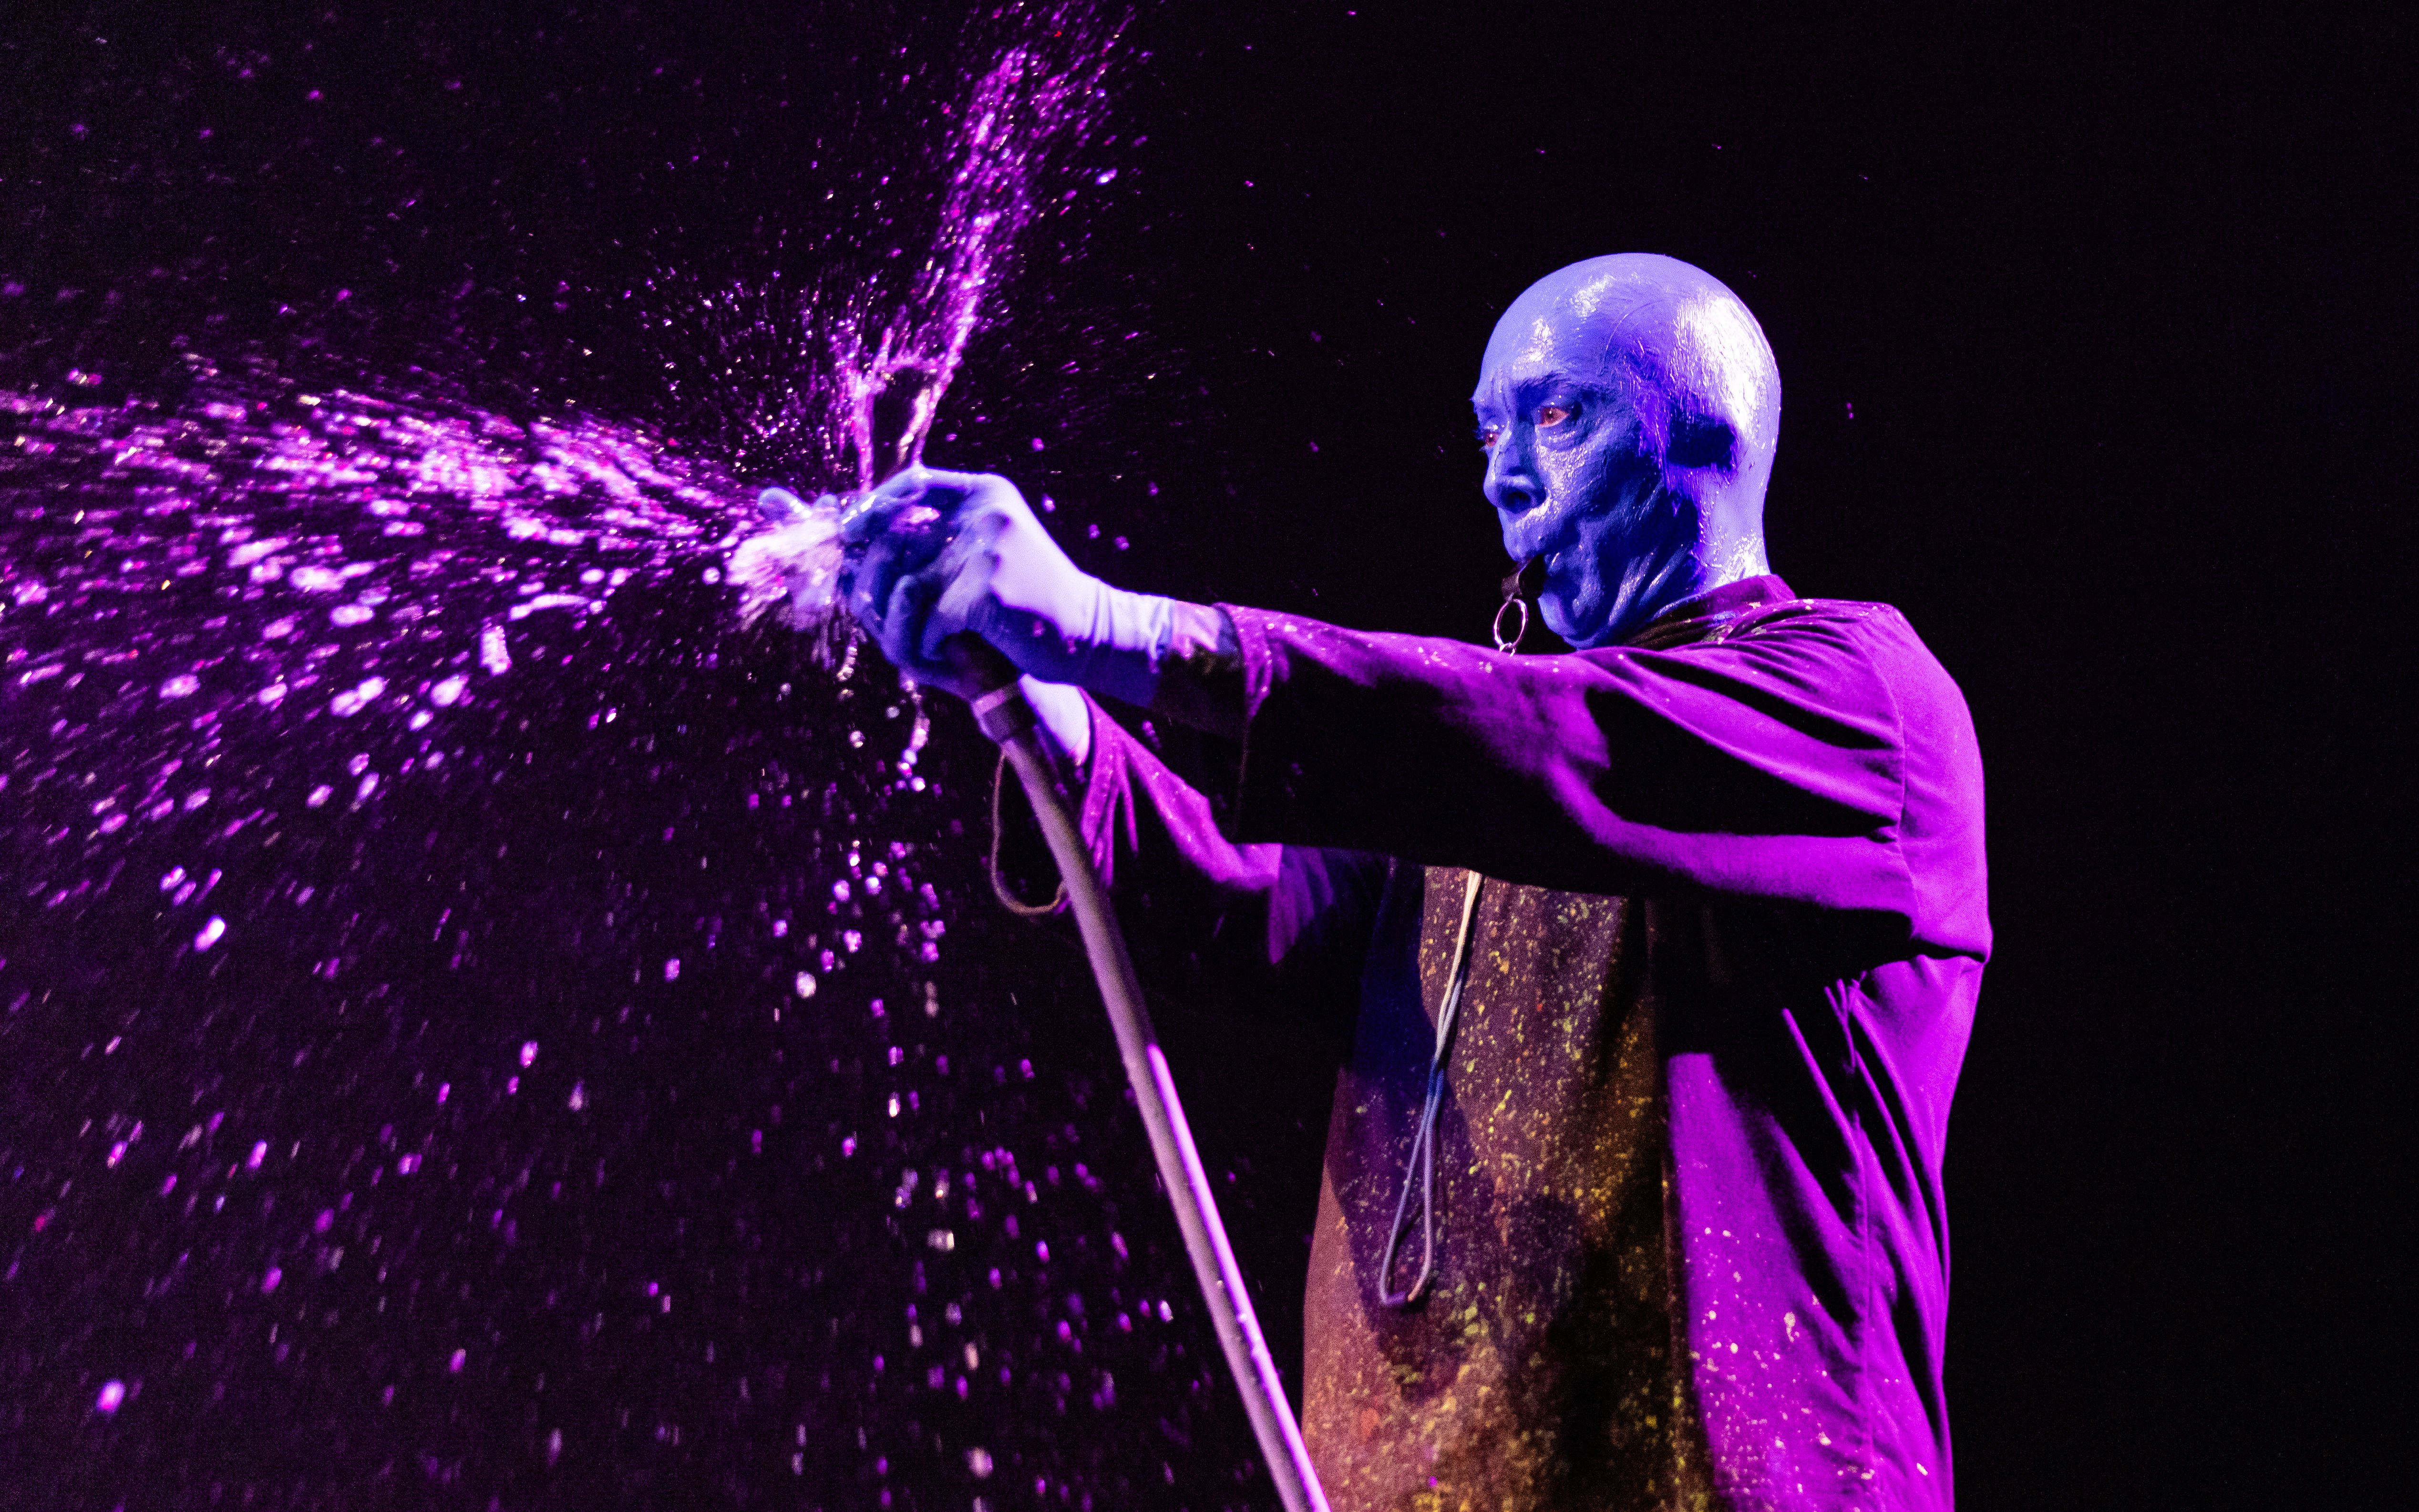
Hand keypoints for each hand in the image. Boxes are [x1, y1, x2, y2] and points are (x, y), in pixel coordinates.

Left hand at [839, 468, 1175, 707]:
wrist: (1086, 634)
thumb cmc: (1024, 602)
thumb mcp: (983, 555)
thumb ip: (934, 542)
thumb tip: (851, 544)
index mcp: (986, 496)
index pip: (916, 483)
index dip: (874, 507)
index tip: (850, 535)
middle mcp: (986, 514)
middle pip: (896, 540)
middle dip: (875, 583)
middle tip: (876, 612)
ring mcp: (988, 551)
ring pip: (907, 589)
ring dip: (906, 623)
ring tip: (929, 637)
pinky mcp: (988, 592)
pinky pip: (930, 622)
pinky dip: (933, 645)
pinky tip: (954, 652)